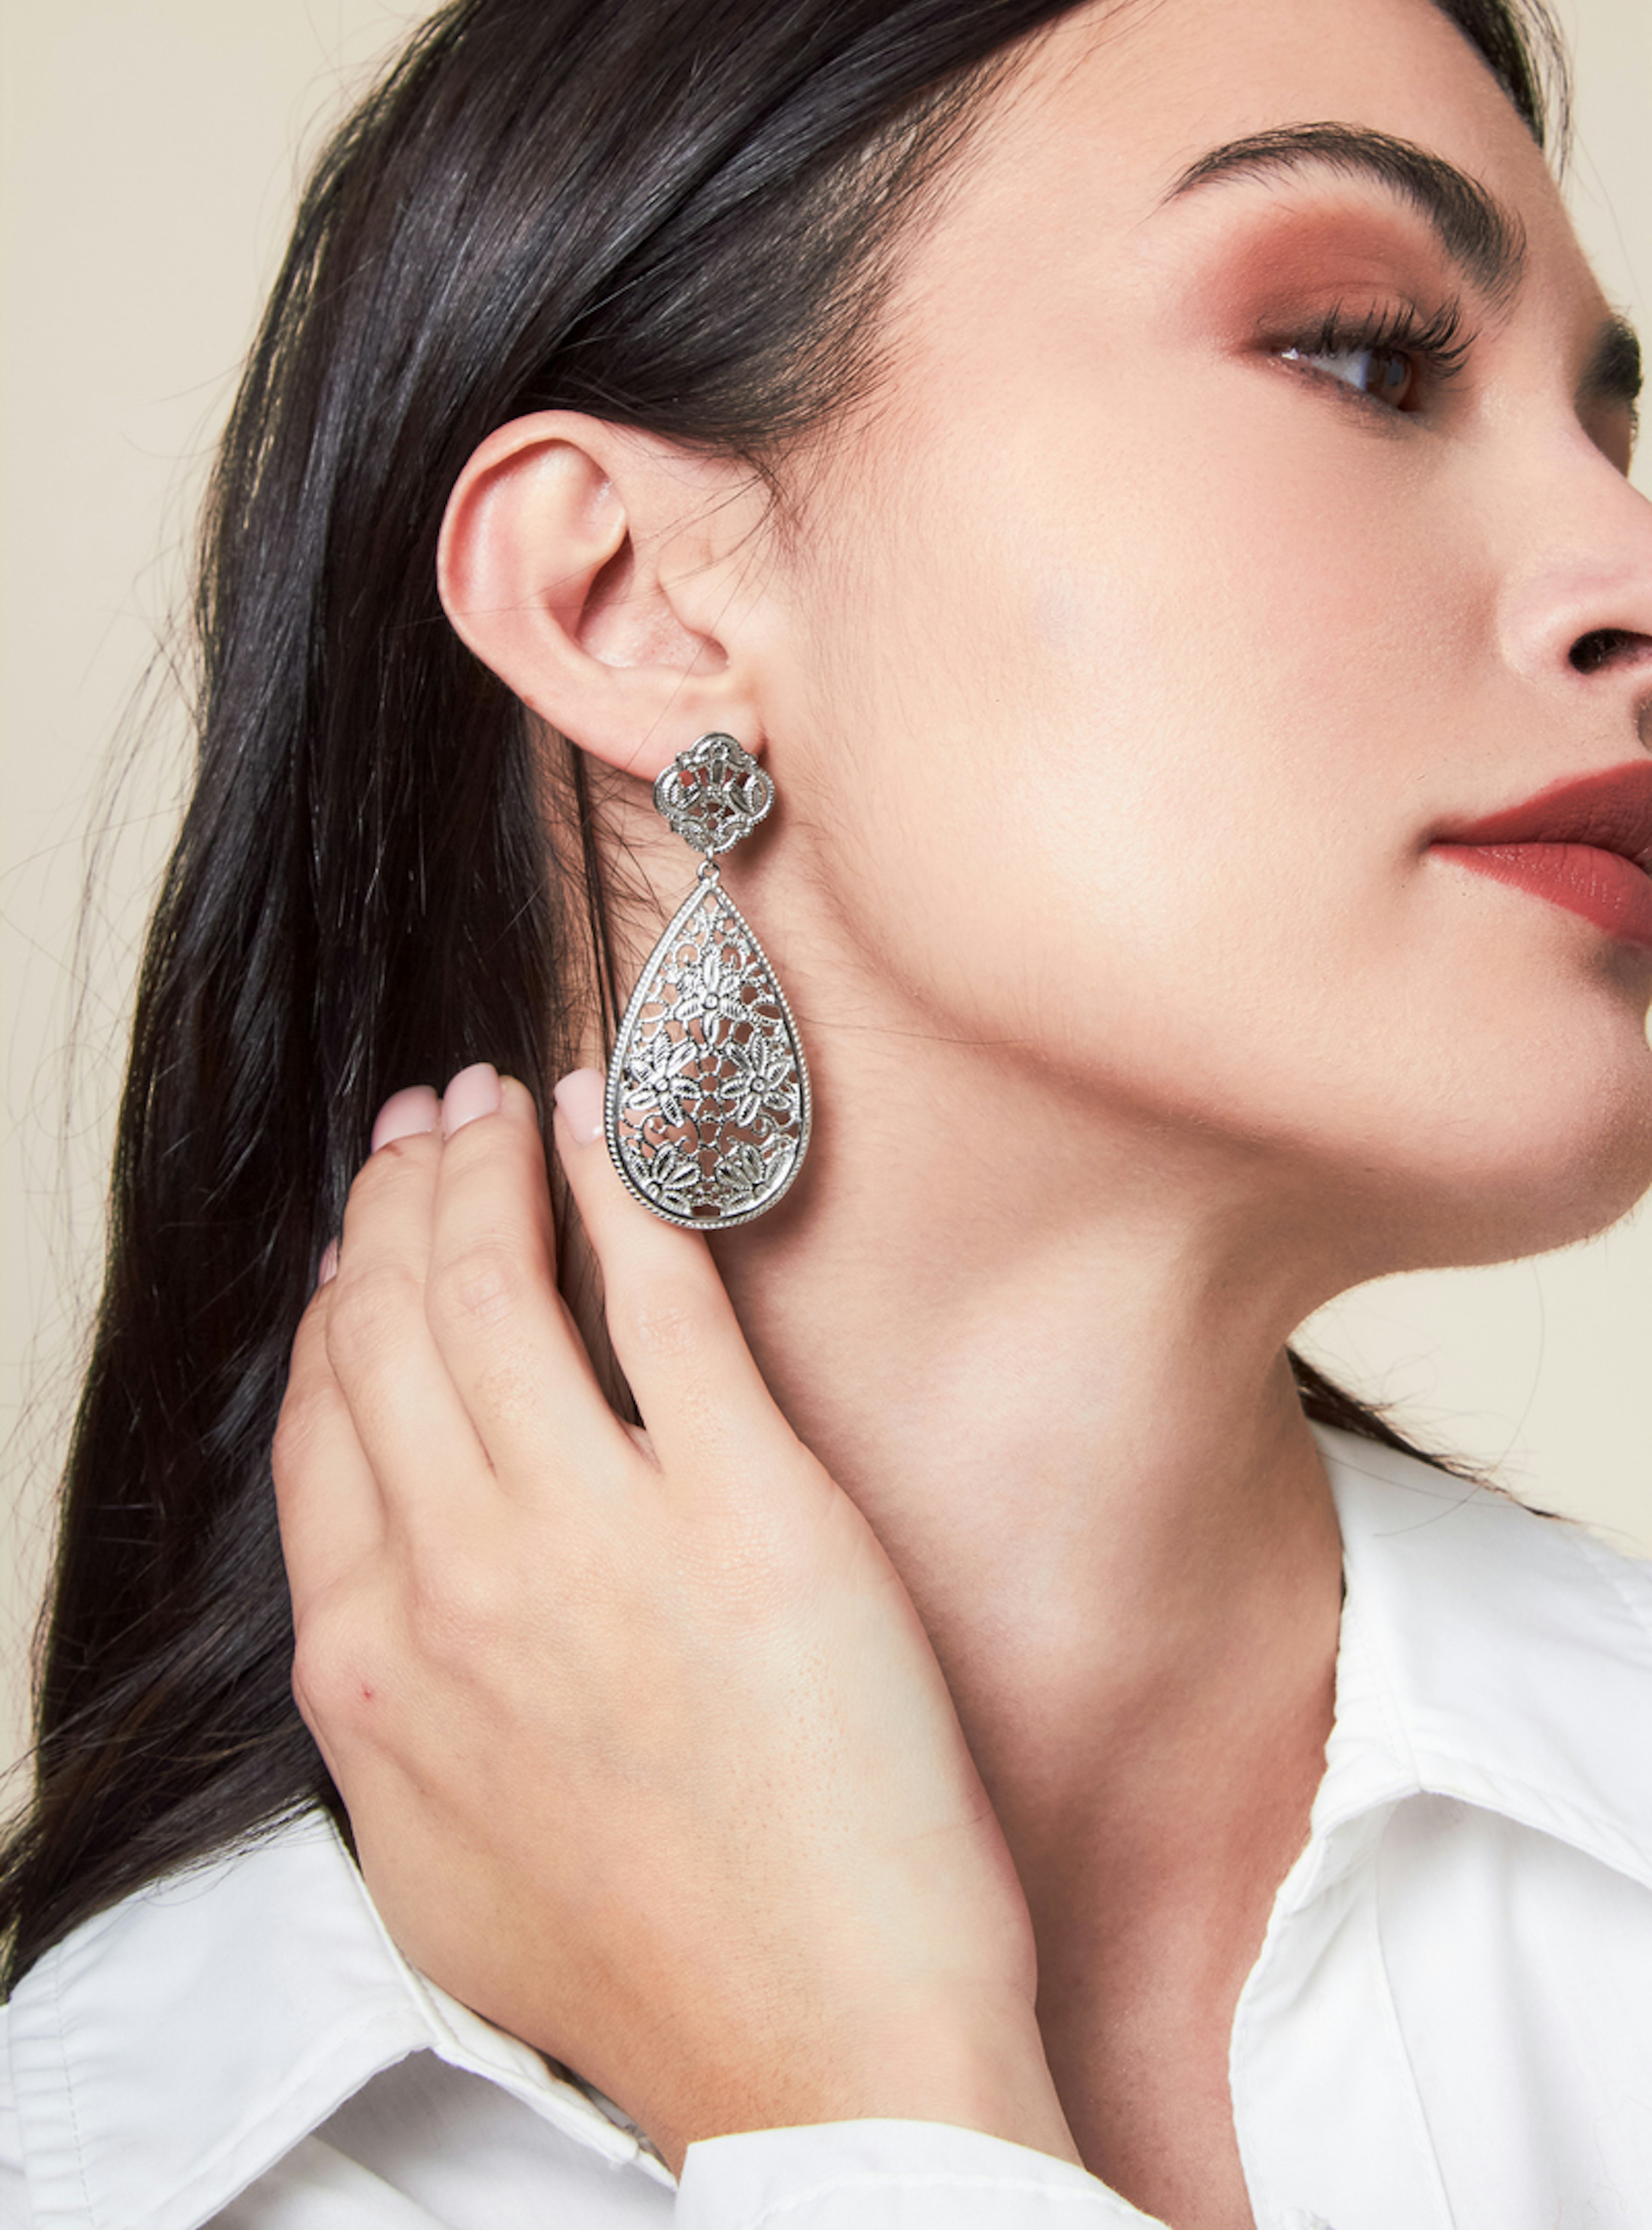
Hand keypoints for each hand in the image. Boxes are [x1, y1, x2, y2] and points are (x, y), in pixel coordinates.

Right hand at [274, 1064, 1075, 2175]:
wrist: (825, 2042)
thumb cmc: (650, 1963)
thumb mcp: (438, 1858)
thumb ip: (383, 1715)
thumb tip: (376, 1594)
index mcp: (371, 1663)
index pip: (324, 1412)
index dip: (340, 1292)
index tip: (369, 1228)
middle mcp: (457, 1578)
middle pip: (393, 1321)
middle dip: (403, 1192)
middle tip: (433, 1118)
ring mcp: (596, 1534)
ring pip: (496, 1283)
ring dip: (492, 1162)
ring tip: (504, 1100)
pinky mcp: (749, 1504)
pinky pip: (660, 1295)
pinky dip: (621, 1182)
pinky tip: (609, 1121)